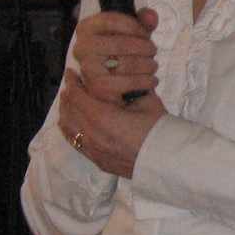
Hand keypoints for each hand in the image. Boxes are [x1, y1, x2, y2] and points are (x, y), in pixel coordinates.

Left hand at [57, 65, 161, 179]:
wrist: (168, 161)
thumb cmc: (159, 129)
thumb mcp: (147, 101)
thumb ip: (129, 91)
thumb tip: (121, 82)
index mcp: (103, 118)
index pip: (77, 96)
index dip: (72, 82)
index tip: (71, 72)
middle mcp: (92, 135)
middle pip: (68, 111)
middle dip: (68, 95)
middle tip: (71, 85)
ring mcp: (93, 150)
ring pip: (68, 128)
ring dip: (66, 112)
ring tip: (69, 103)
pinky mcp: (97, 160)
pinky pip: (75, 142)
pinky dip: (70, 128)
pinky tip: (74, 123)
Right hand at [71, 8, 161, 107]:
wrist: (115, 81)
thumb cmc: (123, 50)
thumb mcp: (132, 31)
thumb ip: (143, 21)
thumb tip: (151, 16)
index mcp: (86, 28)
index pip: (111, 20)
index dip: (134, 26)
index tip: (145, 33)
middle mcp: (81, 48)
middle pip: (122, 44)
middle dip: (145, 48)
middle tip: (153, 51)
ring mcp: (88, 69)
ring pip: (127, 64)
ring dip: (148, 65)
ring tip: (153, 65)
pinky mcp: (98, 88)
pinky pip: (128, 83)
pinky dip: (145, 81)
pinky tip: (151, 80)